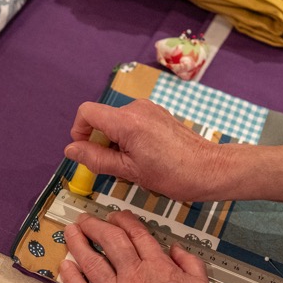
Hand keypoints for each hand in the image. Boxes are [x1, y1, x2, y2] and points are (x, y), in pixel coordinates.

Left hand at [59, 210, 235, 282]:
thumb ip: (189, 263)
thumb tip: (175, 249)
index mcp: (159, 266)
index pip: (136, 234)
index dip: (124, 220)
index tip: (116, 216)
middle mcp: (133, 277)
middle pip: (109, 241)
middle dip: (95, 225)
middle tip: (85, 219)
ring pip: (91, 263)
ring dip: (78, 243)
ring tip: (70, 232)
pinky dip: (71, 278)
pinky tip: (65, 266)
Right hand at [65, 100, 282, 206]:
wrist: (210, 169)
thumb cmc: (172, 174)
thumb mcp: (129, 171)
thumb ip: (96, 159)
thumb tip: (71, 150)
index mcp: (126, 121)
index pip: (86, 112)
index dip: (79, 131)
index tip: (86, 152)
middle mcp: (136, 108)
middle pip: (102, 118)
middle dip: (99, 141)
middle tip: (113, 166)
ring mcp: (149, 109)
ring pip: (117, 121)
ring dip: (115, 141)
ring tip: (132, 164)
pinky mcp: (159, 114)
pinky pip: (132, 122)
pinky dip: (129, 138)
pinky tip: (144, 157)